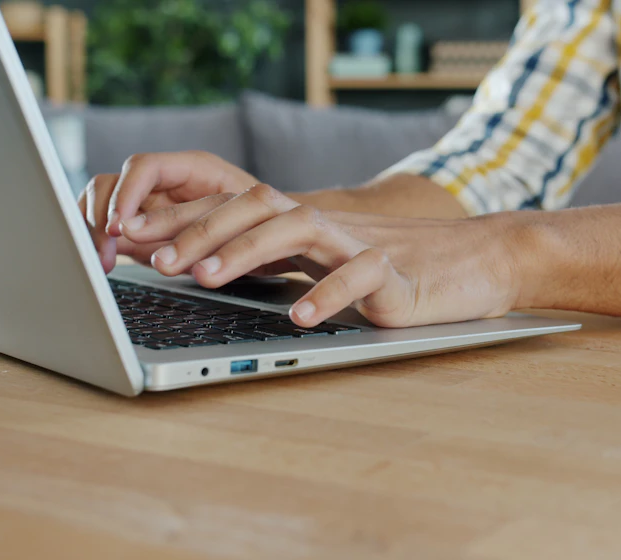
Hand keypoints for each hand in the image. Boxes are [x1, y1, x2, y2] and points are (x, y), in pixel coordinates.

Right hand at [78, 151, 259, 272]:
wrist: (274, 237)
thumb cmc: (266, 225)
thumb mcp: (244, 225)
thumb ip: (209, 228)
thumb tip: (174, 241)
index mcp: (195, 168)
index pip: (144, 167)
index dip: (126, 194)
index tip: (119, 226)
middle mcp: (167, 181)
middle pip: (113, 182)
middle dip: (102, 216)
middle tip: (105, 250)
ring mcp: (152, 201)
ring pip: (102, 201)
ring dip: (94, 230)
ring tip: (102, 261)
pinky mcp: (144, 225)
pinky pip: (108, 224)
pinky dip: (97, 240)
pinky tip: (102, 261)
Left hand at [119, 183, 521, 327]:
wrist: (481, 262)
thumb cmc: (404, 272)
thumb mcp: (334, 266)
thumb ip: (290, 265)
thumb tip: (222, 277)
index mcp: (310, 227)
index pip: (240, 208)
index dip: (188, 220)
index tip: (139, 240)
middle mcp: (331, 228)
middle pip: (259, 205)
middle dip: (202, 230)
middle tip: (158, 261)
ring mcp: (366, 245)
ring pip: (300, 227)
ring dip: (249, 249)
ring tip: (210, 277)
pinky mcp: (400, 274)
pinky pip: (361, 275)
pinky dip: (328, 292)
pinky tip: (300, 316)